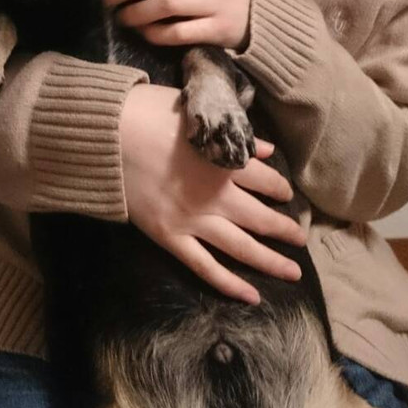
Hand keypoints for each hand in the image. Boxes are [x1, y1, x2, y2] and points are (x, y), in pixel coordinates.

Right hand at [120, 85, 305, 304]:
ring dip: (271, 261)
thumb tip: (264, 149)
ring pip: (242, 248)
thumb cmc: (148, 112)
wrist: (106, 134)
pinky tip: (252, 296)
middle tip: (301, 238)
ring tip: (293, 272)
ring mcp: (193, 220)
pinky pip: (205, 267)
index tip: (285, 194)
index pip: (267, 180)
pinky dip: (230, 284)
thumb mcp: (195, 112)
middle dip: (285, 230)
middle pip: (262, 218)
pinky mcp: (170, 237)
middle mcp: (216, 195)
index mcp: (224, 161)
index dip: (280, 188)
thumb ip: (232, 132)